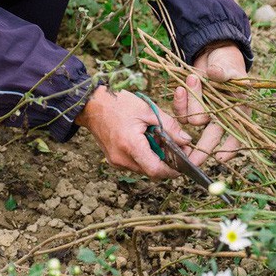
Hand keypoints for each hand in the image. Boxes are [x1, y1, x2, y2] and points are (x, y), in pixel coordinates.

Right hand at [75, 87, 192, 179]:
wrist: (90, 103)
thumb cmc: (118, 103)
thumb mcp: (147, 110)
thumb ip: (169, 126)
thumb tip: (186, 140)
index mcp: (131, 145)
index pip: (155, 170)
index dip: (172, 170)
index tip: (184, 164)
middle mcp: (122, 158)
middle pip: (151, 171)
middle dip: (166, 164)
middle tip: (176, 149)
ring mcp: (116, 161)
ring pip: (143, 169)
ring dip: (155, 159)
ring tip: (159, 141)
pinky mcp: (113, 160)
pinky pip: (134, 164)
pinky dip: (144, 156)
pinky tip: (146, 141)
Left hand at [173, 41, 247, 164]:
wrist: (214, 54)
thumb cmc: (228, 63)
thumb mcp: (230, 67)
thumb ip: (225, 73)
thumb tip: (215, 74)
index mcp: (238, 112)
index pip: (237, 136)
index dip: (230, 149)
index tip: (220, 158)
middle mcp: (221, 117)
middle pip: (211, 137)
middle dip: (201, 150)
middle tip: (192, 161)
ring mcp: (205, 112)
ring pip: (193, 121)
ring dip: (191, 102)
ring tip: (193, 78)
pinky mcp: (191, 106)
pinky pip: (181, 112)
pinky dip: (180, 101)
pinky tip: (181, 88)